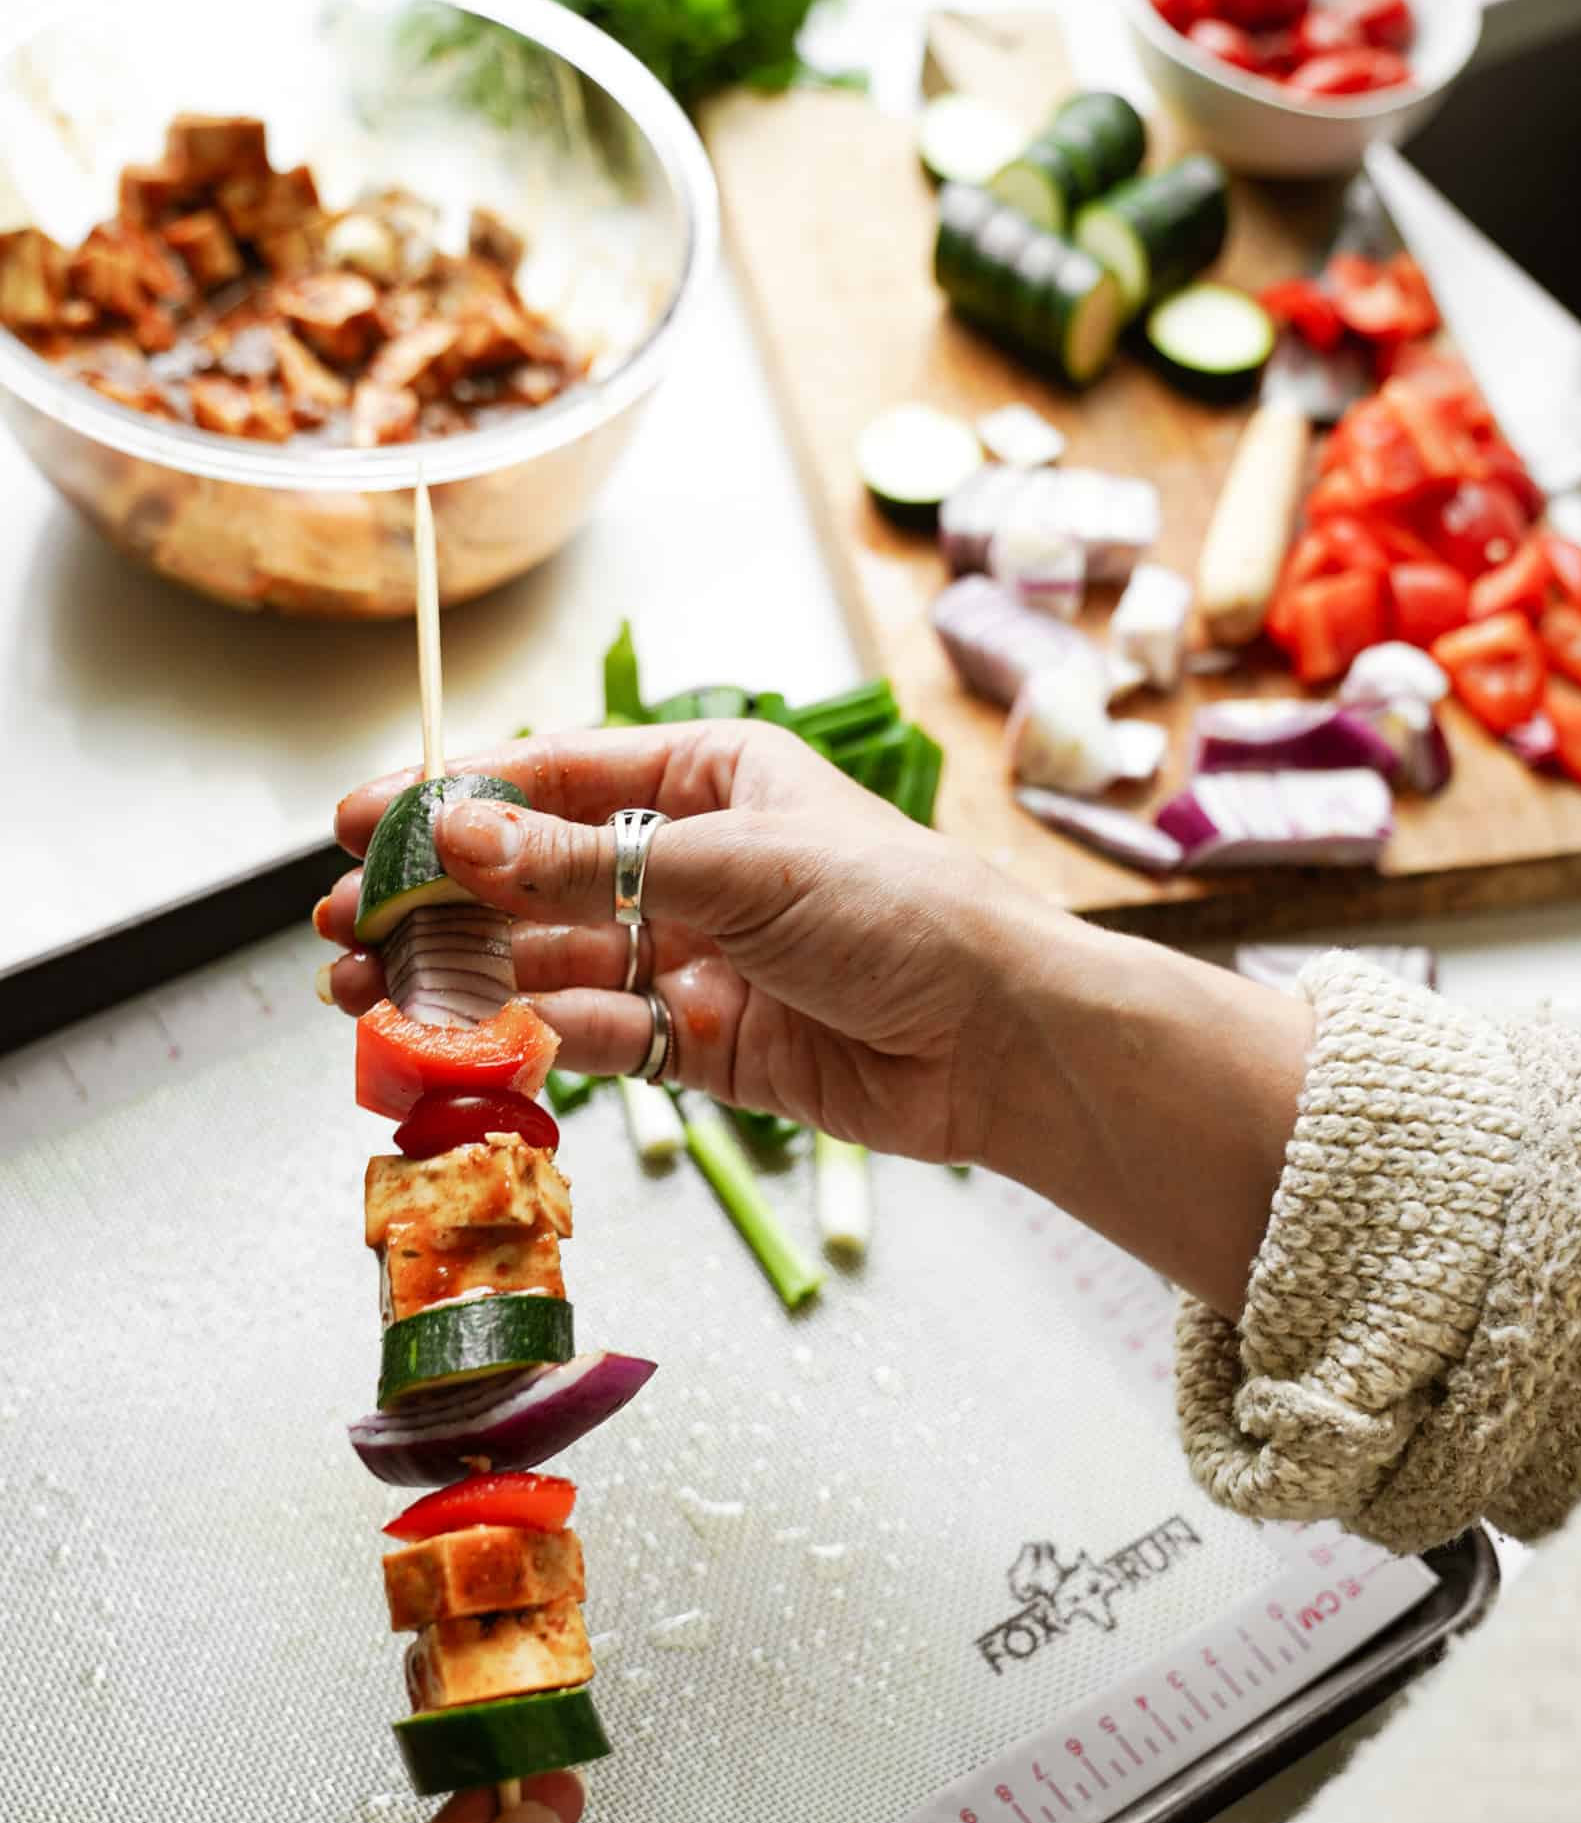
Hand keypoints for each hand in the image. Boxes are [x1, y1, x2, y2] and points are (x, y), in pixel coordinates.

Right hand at [317, 719, 1311, 1316]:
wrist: (1000, 1037)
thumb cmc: (899, 911)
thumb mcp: (736, 864)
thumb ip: (587, 864)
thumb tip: (455, 836)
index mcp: (710, 777)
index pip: (553, 781)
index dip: (449, 803)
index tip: (355, 826)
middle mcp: (694, 862)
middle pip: (536, 879)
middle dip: (436, 904)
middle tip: (338, 933)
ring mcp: (697, 956)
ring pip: (555, 963)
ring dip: (466, 978)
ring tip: (367, 998)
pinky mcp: (708, 1045)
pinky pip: (606, 1035)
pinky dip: (547, 1037)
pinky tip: (482, 1039)